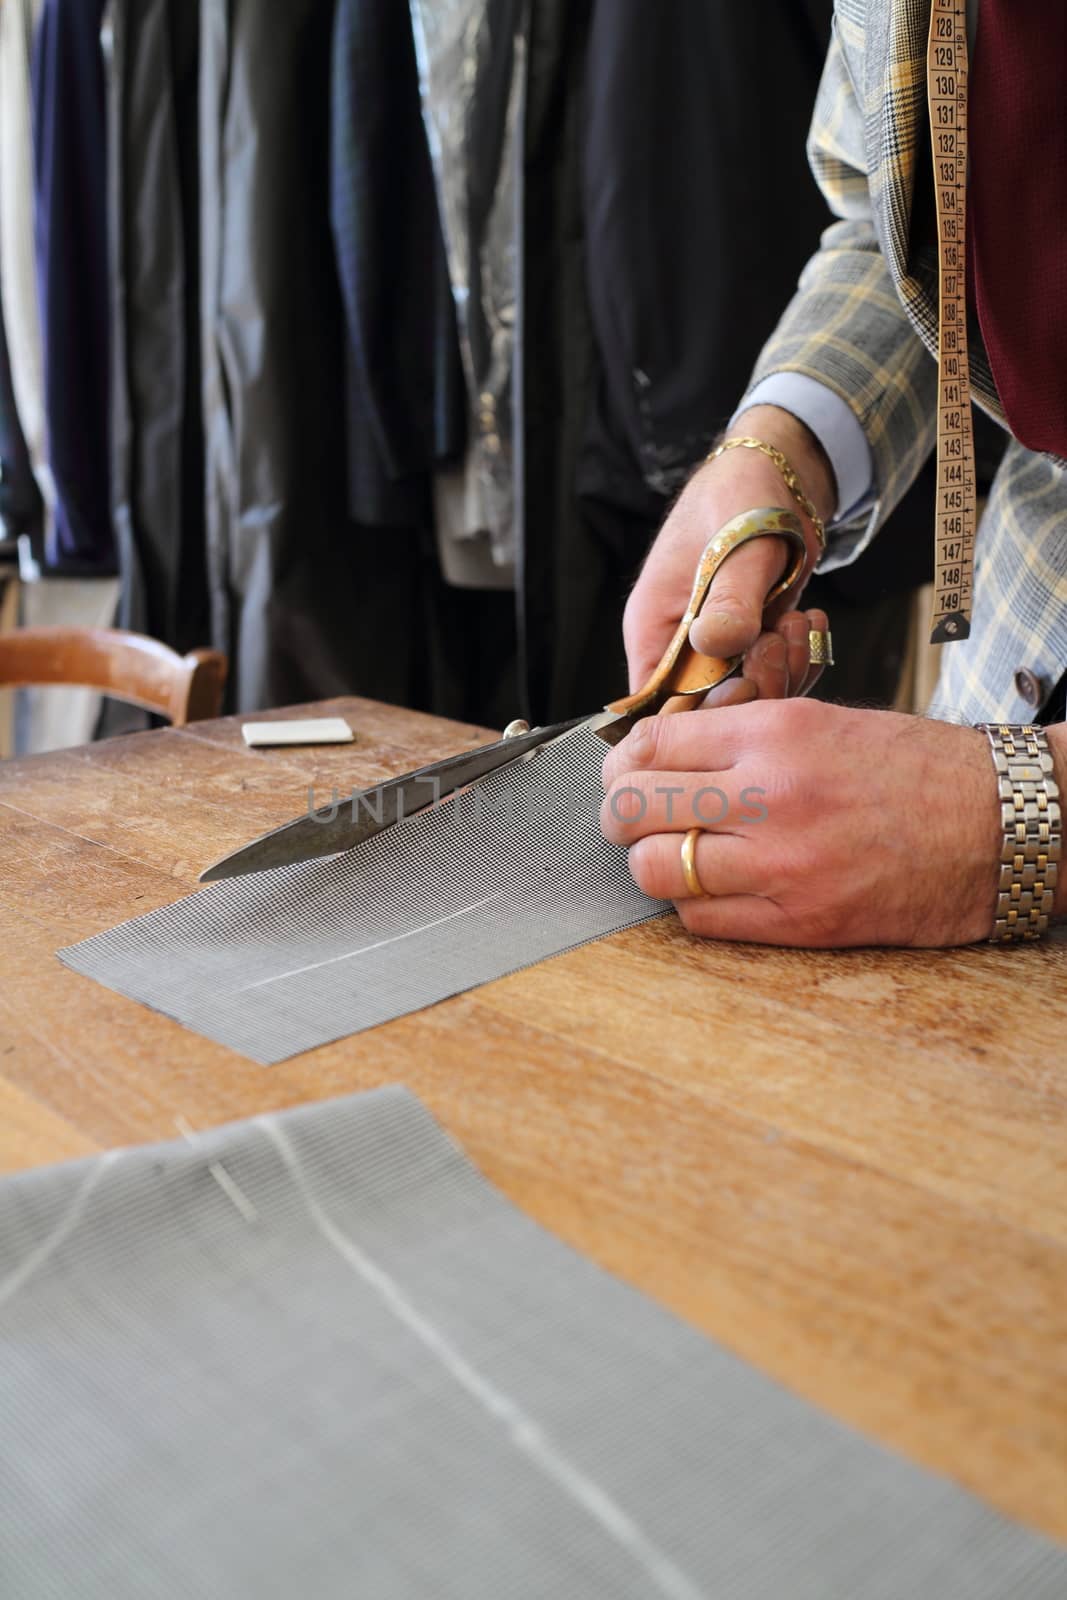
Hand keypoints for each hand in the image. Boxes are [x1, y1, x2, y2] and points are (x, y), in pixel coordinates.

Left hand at [601, 698, 1002, 947]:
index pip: (649, 747)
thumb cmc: (917, 769)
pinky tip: (712, 890)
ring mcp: (782, 865)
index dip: (621, 764)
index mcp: (774, 733)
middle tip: (630, 819)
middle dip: (620, 815)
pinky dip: (691, 907)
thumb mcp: (821, 722)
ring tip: (670, 856)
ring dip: (650, 865)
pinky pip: (701, 921)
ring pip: (655, 871)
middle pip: (635, 809)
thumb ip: (741, 738)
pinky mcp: (800, 921)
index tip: (623, 774)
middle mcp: (770, 796)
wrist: (998, 824)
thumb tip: (664, 757)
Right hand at [624, 406, 835, 706]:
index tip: (744, 685)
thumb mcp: (739, 545)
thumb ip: (731, 599)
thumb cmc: (743, 497)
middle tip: (781, 639)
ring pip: (746, 700)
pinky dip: (799, 660)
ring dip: (783, 670)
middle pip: (706, 712)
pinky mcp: (750, 648)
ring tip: (799, 621)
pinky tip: (810, 621)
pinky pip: (773, 679)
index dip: (700, 714)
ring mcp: (716, 651)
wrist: (779, 477)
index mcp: (653, 628)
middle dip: (755, 687)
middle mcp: (678, 648)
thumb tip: (716, 645)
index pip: (656, 707)